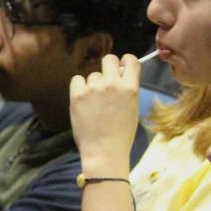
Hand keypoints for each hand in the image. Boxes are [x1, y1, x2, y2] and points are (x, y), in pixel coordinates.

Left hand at [69, 54, 141, 173]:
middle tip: (106, 80)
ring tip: (95, 104)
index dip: (126, 61)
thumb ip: (128, 89)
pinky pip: (77, 80)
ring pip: (93, 75)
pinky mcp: (78, 95)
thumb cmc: (121, 134)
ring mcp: (94, 89)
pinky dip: (79, 88)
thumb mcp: (133, 109)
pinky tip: (83, 101)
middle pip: (109, 59)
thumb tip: (120, 74)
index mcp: (130, 88)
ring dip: (94, 85)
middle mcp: (113, 84)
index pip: (131, 60)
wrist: (104, 151)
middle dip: (109, 66)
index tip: (122, 67)